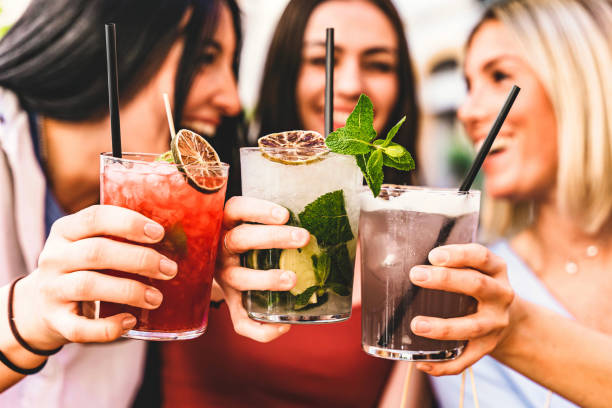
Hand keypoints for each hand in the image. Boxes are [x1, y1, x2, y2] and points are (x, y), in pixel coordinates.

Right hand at [13, 205, 177, 349]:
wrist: (40, 305)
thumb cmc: (84, 267)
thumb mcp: (91, 243)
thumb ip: (122, 237)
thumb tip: (180, 239)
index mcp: (66, 230)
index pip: (95, 217)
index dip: (129, 223)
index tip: (159, 233)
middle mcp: (54, 257)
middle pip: (97, 252)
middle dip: (139, 259)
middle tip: (170, 269)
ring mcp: (51, 290)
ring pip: (88, 285)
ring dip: (129, 291)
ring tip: (157, 298)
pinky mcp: (55, 321)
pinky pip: (79, 328)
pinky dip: (107, 328)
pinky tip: (130, 321)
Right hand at [215, 196, 309, 341]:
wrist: (216, 261)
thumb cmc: (248, 237)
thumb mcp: (252, 222)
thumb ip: (278, 221)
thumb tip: (325, 221)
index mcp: (228, 223)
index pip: (237, 209)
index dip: (258, 211)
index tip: (285, 214)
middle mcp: (222, 249)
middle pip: (240, 239)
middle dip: (273, 238)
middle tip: (303, 237)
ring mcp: (224, 276)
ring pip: (239, 278)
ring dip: (266, 279)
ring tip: (292, 279)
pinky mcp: (231, 302)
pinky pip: (240, 321)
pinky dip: (261, 329)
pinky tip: (285, 326)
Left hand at [409, 243, 513, 375]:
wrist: (509, 318)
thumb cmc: (475, 286)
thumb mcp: (473, 268)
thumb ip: (449, 263)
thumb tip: (398, 260)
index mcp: (496, 270)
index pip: (481, 256)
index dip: (458, 254)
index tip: (433, 255)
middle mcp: (501, 295)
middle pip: (476, 285)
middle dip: (445, 280)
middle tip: (415, 275)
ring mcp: (496, 324)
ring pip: (472, 327)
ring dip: (443, 327)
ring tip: (416, 325)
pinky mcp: (487, 348)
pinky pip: (466, 360)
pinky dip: (443, 365)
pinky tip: (421, 362)